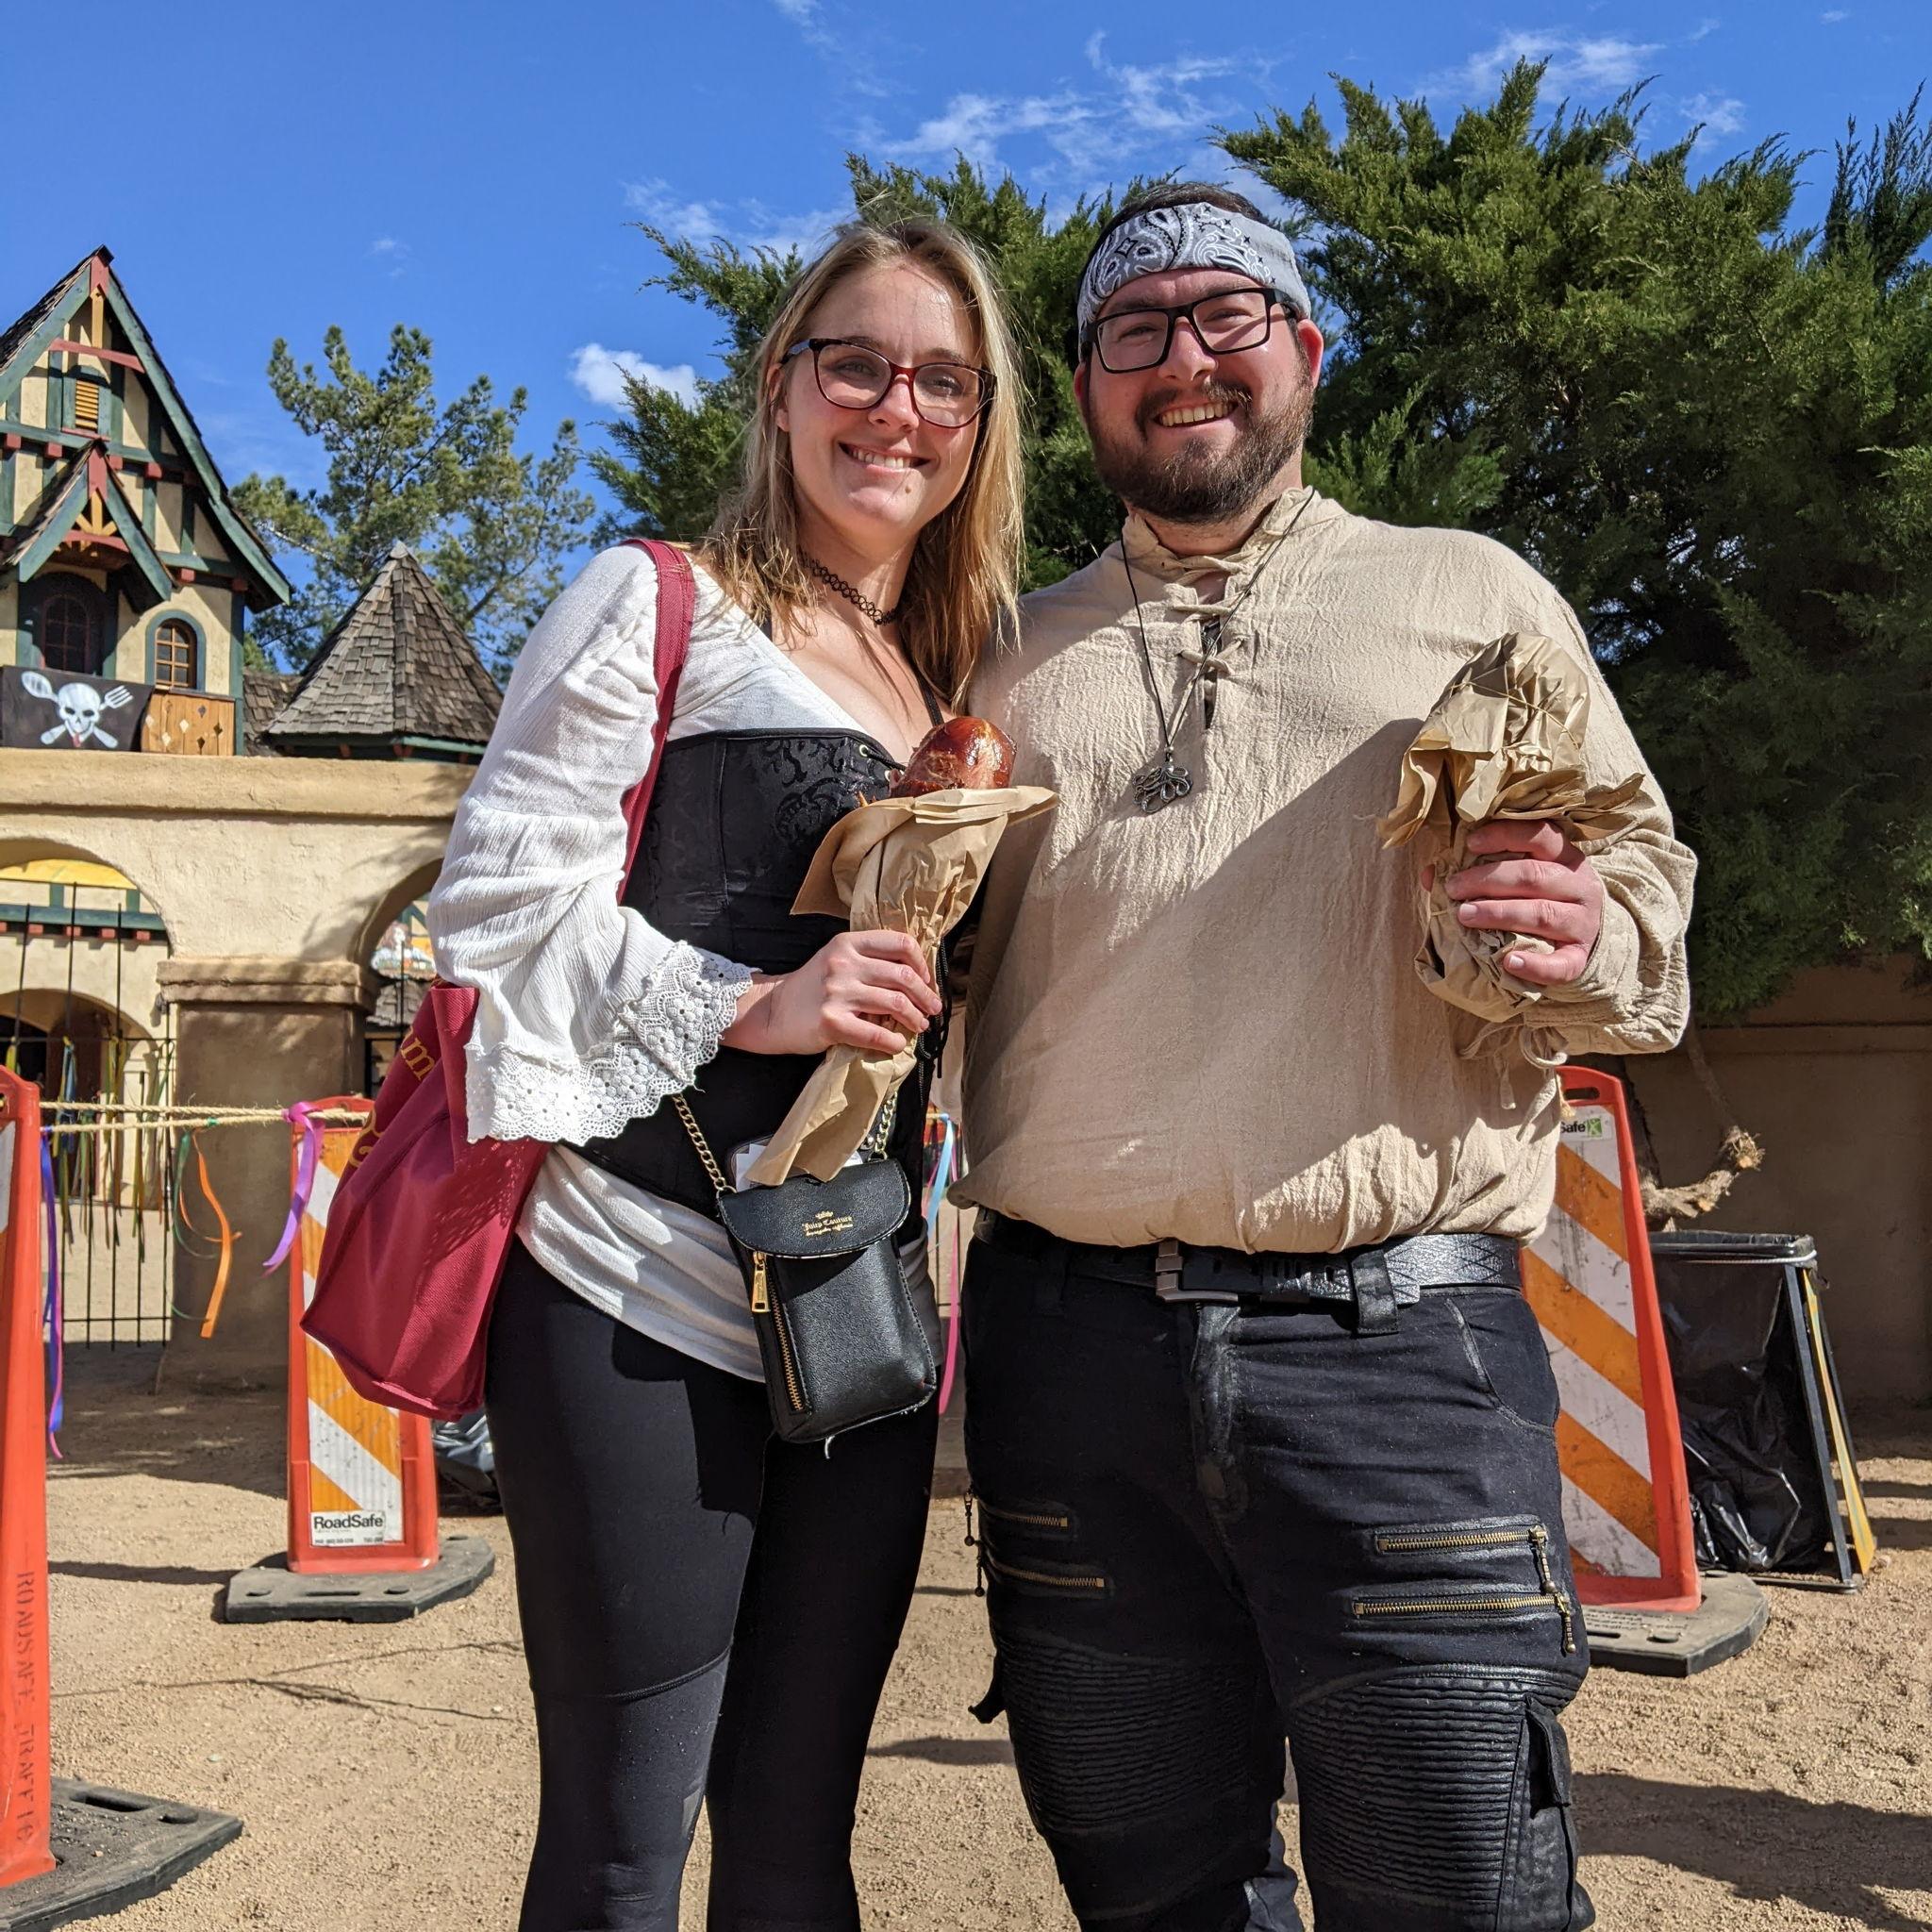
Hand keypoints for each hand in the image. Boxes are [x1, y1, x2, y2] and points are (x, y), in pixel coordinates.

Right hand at [723, 930, 940, 1055]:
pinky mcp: (831, 1022)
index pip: (900, 943)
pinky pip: (875, 1033)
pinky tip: (898, 1043)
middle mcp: (844, 963)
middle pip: (903, 976)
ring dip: (916, 1018)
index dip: (922, 963)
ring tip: (920, 1025)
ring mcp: (837, 992)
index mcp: (848, 943)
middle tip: (933, 1009)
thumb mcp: (837, 959)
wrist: (772, 1011)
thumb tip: (915, 976)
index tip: (926, 980)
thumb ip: (869, 960)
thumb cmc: (811, 986)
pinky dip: (894, 1041)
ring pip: (895, 1003)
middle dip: (926, 995)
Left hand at [1440, 820, 1603, 986]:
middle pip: (1534, 876)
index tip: (1470, 843)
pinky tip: (1509, 962)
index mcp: (1565, 858)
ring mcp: (1583, 923)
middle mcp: (1580, 887)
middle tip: (1454, 888)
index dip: (1506, 836)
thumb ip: (1480, 872)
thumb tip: (1432, 874)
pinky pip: (1561, 964)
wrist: (1580, 941)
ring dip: (1499, 914)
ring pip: (1542, 914)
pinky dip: (1535, 965)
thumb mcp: (1518, 881)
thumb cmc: (1539, 901)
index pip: (1541, 837)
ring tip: (1464, 916)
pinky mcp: (1579, 958)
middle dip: (1489, 880)